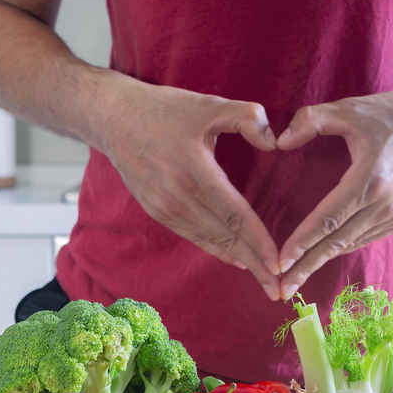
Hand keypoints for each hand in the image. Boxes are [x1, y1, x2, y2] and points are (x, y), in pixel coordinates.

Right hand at [94, 81, 283, 298]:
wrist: (114, 119)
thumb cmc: (165, 109)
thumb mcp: (210, 104)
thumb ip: (248, 117)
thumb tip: (274, 143)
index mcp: (194, 171)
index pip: (235, 215)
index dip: (259, 242)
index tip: (279, 263)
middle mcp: (178, 197)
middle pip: (225, 238)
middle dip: (255, 264)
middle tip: (278, 287)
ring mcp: (164, 207)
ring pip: (209, 241)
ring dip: (238, 261)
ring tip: (263, 279)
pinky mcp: (157, 211)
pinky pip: (193, 236)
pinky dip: (216, 249)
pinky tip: (235, 259)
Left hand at [274, 89, 392, 296]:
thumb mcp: (351, 108)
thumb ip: (311, 120)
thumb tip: (280, 141)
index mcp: (370, 179)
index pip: (327, 220)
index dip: (301, 244)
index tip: (279, 263)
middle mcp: (385, 204)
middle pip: (336, 242)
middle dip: (306, 267)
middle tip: (281, 289)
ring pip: (352, 243)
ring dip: (323, 261)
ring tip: (297, 277)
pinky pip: (367, 237)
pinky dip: (345, 246)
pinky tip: (326, 253)